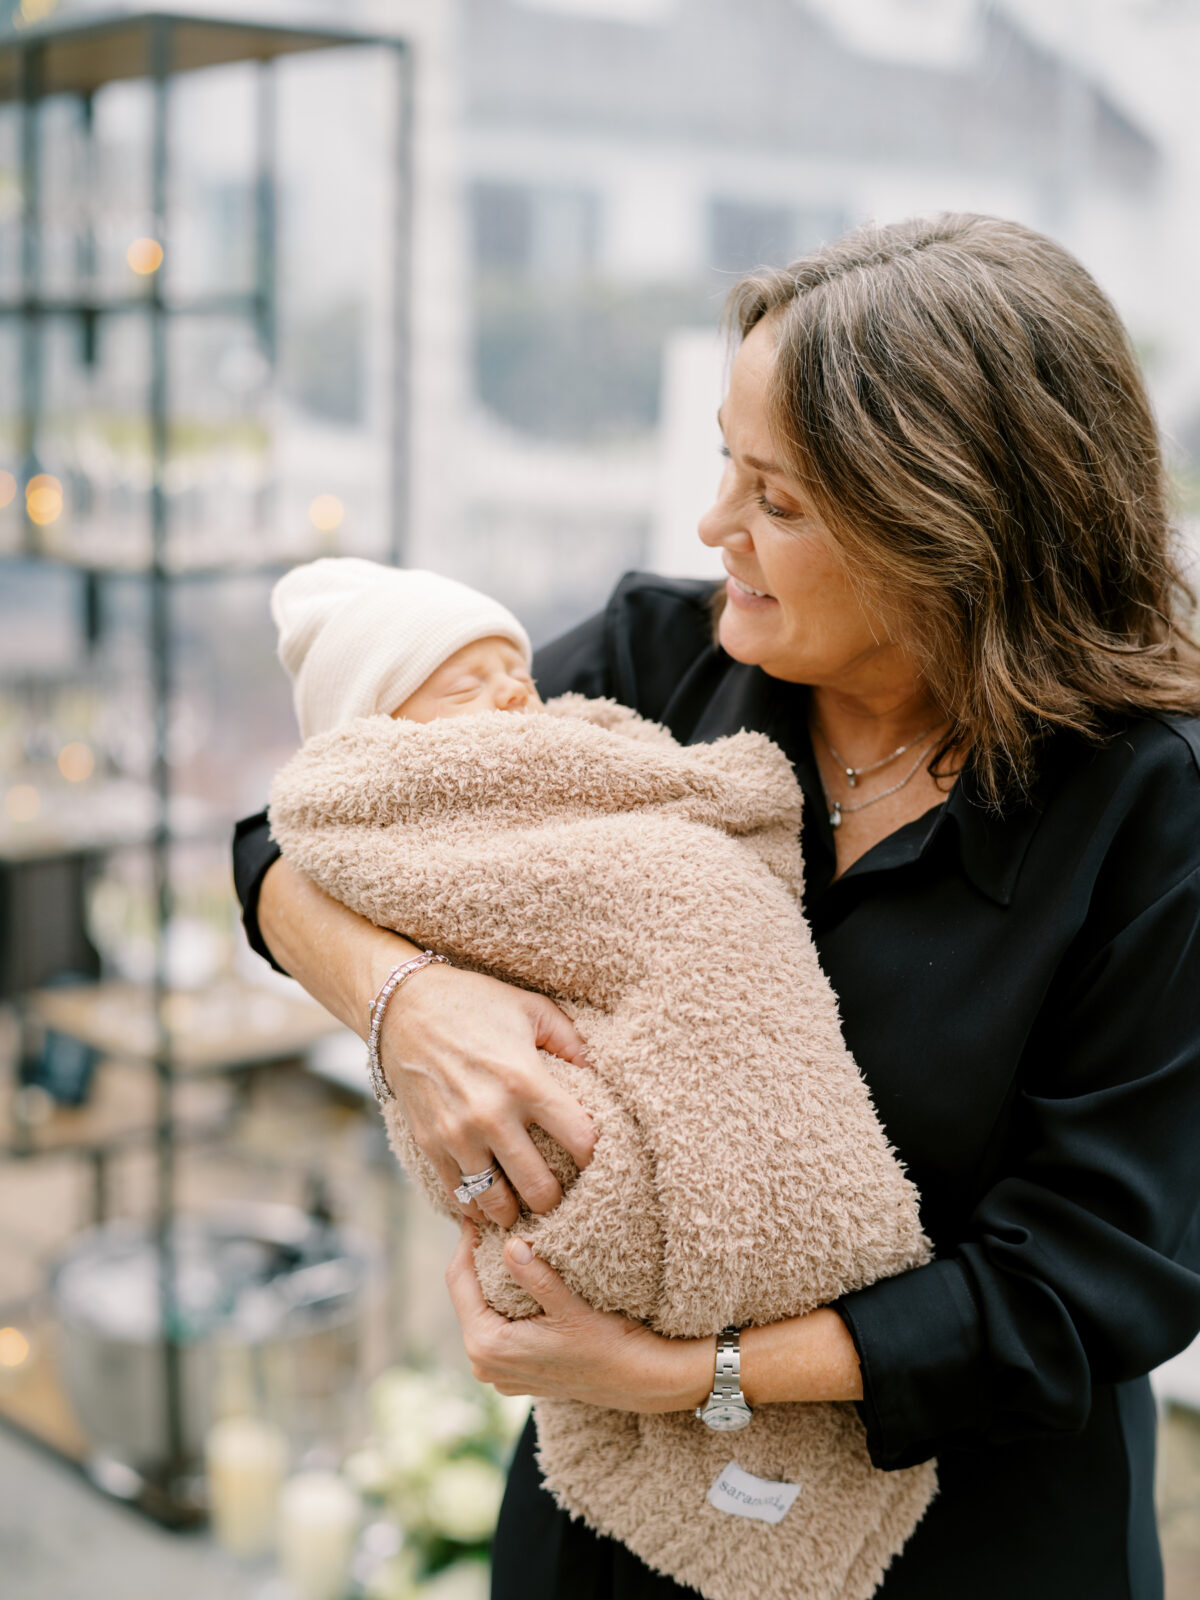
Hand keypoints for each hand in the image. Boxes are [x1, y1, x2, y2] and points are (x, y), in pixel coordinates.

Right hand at [382, 963, 596, 1228]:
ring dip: (515, 1210)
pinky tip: (488, 1200)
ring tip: (523, 1204)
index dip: (593, 1155)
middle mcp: (492, 1115)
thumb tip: (598, 1070)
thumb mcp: (530, 1008)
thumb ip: (570, 1040)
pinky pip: (458, 1194)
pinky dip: (476, 1206)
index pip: (580, 1140)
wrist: (403, 1007)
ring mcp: (457, 1135)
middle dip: (555, 1197)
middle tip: (559, 1193)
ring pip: (497, 1203)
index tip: (591, 1156)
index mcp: (526, 1081)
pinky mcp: (430, 1143)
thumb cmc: (473, 1003)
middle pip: (540, 1187)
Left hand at [445, 1221, 714, 1411]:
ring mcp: (498, 1372)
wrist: (640, 1381)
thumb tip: (509, 1245)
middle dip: (475, 1259)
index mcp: (488, 1346)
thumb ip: (536, 1277)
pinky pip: (494, 1328)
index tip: (475, 1213)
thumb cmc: (609, 1345)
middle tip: (490, 1221)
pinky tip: (519, 1280)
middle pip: (465, 1296)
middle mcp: (484, 1363)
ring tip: (503, 1243)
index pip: (458, 1282)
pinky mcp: (513, 1373)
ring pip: (480, 1311)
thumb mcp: (571, 1306)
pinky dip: (501, 1303)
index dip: (466, 1243)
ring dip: (488, 1281)